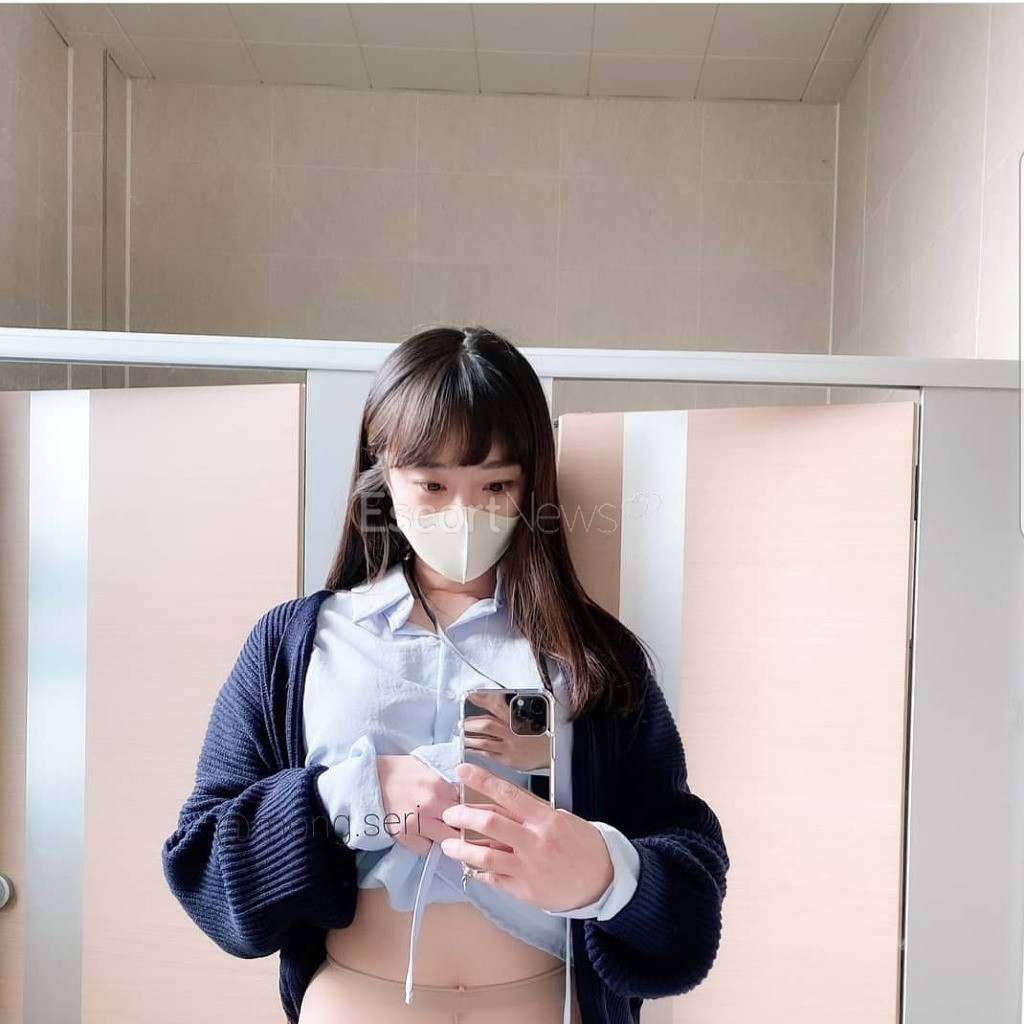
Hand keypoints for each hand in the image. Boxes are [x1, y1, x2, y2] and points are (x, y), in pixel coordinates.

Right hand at [376, 754, 461, 856]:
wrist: (369, 780)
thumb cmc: (399, 771)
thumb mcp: (425, 767)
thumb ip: (445, 781)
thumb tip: (464, 792)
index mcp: (438, 785)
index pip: (467, 803)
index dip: (467, 807)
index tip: (467, 810)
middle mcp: (430, 805)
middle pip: (460, 824)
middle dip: (462, 825)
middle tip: (460, 825)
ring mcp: (417, 822)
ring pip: (448, 840)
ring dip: (449, 838)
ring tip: (446, 833)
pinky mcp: (404, 836)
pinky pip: (427, 849)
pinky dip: (429, 844)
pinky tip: (427, 836)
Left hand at [439, 762, 613, 913]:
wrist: (604, 880)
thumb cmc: (584, 845)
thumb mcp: (562, 819)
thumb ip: (531, 813)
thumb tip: (498, 804)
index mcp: (546, 819)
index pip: (508, 793)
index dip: (481, 780)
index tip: (462, 770)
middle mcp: (535, 842)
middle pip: (490, 823)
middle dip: (463, 816)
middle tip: (449, 814)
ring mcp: (528, 868)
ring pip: (485, 855)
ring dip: (462, 848)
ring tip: (448, 845)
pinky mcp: (525, 891)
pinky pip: (494, 879)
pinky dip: (478, 871)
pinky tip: (470, 866)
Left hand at [462, 691, 550, 771]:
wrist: (553, 753)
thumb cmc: (541, 733)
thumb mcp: (531, 716)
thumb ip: (511, 711)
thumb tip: (492, 701)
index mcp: (519, 717)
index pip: (497, 705)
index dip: (482, 699)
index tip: (471, 696)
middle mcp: (513, 732)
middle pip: (487, 724)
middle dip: (471, 724)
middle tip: (461, 724)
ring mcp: (510, 747)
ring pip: (484, 741)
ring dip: (469, 738)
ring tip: (462, 735)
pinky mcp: (508, 760)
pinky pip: (488, 754)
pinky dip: (476, 750)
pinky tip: (470, 748)